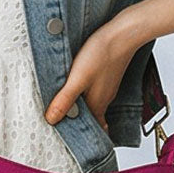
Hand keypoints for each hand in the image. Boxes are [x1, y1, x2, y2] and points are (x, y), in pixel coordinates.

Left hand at [44, 12, 139, 132]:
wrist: (122, 33)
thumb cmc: (101, 54)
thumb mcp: (77, 79)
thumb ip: (65, 100)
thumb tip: (51, 120)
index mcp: (97, 104)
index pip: (92, 129)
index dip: (81, 135)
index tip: (67, 139)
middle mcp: (104, 98)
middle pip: (91, 117)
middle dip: (79, 121)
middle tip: (61, 123)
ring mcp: (107, 86)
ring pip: (92, 102)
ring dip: (80, 105)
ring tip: (63, 104)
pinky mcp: (106, 73)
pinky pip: (94, 89)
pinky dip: (84, 92)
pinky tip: (75, 83)